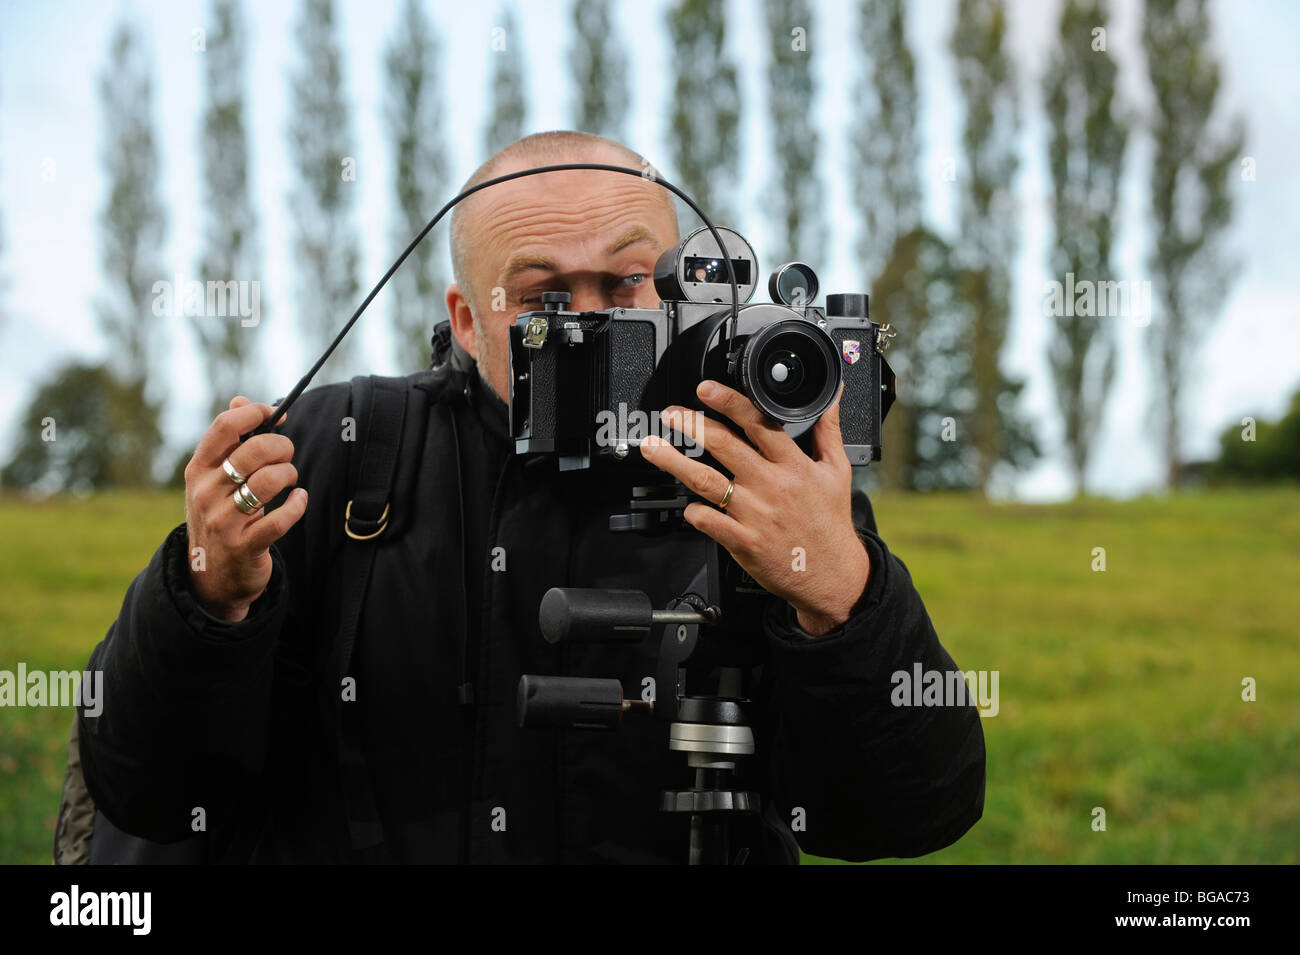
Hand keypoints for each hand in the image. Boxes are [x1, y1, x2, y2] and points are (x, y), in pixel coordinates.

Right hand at [183, 396, 305, 621]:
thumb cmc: (220, 516)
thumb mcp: (214, 479)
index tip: (275, 416)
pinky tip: (299, 500)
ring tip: (290, 480)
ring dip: (289, 474)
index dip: (256, 413)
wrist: (211, 577)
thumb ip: (228, 440)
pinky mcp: (245, 546)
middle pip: (254, 450)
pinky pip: (282, 518)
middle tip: (287, 455)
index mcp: (198, 470)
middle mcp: (206, 493)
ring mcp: (224, 521)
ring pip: (270, 481)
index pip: (225, 426)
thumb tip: (241, 400)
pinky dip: (297, 505)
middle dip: (282, 447)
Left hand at [639, 381, 868, 636]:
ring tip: (653, 447)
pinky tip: (687, 504)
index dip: (729, 402)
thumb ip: (828, 430)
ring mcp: (754, 514)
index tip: (706, 390)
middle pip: (724, 446)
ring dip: (675, 461)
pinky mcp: (742, 541)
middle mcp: (772, 486)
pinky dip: (692, 510)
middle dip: (692, 425)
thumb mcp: (837, 471)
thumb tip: (831, 398)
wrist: (832, 575)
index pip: (758, 424)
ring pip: (706, 481)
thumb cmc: (831, 522)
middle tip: (671, 414)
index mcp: (794, 466)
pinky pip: (707, 520)